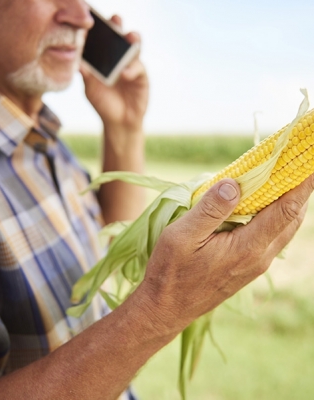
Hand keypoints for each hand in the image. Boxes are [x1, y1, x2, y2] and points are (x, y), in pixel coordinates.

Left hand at [80, 15, 148, 133]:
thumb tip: (76, 61)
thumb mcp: (91, 89)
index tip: (92, 22)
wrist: (118, 122)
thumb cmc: (104, 104)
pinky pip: (138, 68)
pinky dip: (131, 69)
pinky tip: (124, 73)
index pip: (103, 40)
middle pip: (120, 37)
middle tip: (115, 19)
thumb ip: (86, 75)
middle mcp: (119, 59)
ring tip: (129, 37)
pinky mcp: (141, 76)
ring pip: (134, 47)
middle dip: (118, 26)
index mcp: (105, 59)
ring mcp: (132, 66)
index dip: (100, 29)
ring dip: (132, 39)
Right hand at [136, 176, 313, 336]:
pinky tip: (256, 205)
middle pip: (293, 217)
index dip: (302, 182)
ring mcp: (256, 264)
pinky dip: (272, 215)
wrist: (167, 308)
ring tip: (277, 178)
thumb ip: (211, 209)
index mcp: (248, 247)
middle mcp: (260, 257)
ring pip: (284, 228)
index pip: (287, 209)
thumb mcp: (182, 236)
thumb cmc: (171, 271)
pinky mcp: (248, 267)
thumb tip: (236, 183)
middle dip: (298, 188)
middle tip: (292, 162)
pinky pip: (271, 236)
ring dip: (286, 201)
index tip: (309, 160)